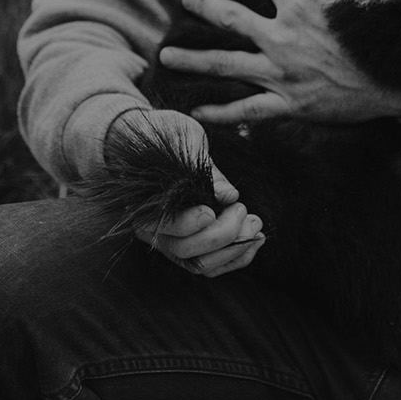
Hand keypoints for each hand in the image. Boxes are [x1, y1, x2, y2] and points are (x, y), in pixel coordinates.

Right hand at [106, 108, 264, 278]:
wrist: (155, 138)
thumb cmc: (165, 133)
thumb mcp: (184, 138)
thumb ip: (203, 167)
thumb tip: (228, 196)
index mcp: (144, 205)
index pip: (165, 227)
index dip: (190, 223)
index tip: (213, 209)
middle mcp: (154, 231)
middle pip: (186, 251)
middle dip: (222, 235)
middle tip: (244, 209)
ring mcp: (173, 242)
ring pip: (202, 265)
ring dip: (234, 249)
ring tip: (255, 223)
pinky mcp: (193, 246)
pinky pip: (215, 265)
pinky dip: (238, 256)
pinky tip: (256, 237)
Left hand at [160, 0, 400, 126]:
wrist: (395, 83)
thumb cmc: (379, 38)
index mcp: (301, 8)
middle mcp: (283, 38)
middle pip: (232, 19)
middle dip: (205, 6)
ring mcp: (281, 73)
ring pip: (226, 64)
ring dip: (193, 60)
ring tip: (166, 57)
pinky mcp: (287, 104)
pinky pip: (245, 109)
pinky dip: (219, 112)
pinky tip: (195, 111)